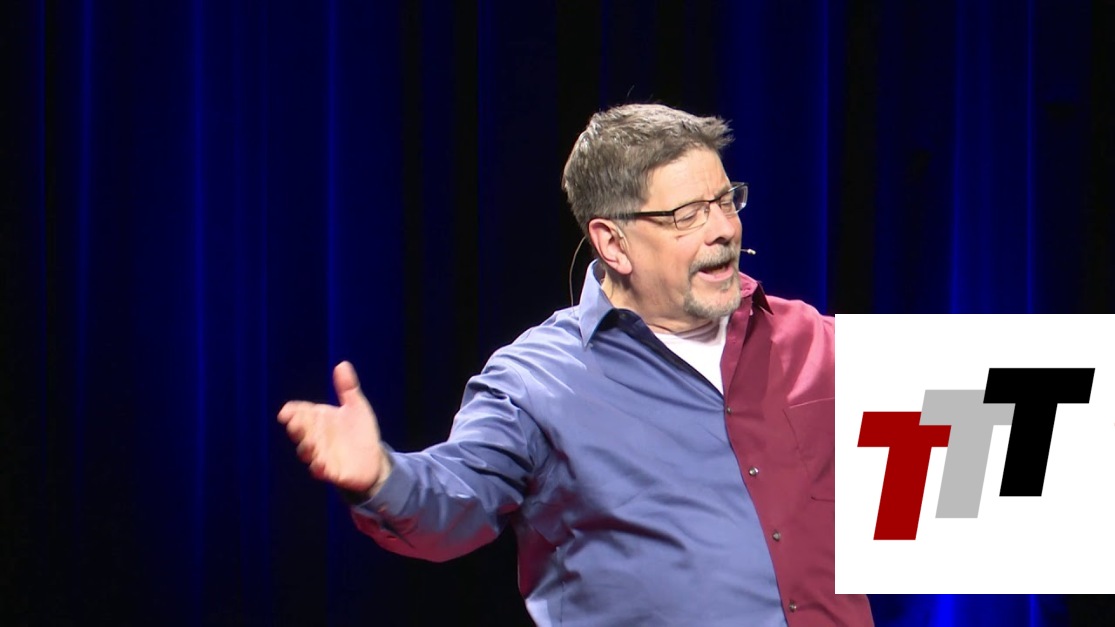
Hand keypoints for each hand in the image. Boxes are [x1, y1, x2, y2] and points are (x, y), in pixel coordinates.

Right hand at [277, 361, 388, 493]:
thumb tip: (342, 364)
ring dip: (306, 447)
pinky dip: (319, 468)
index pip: (301, 412)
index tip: (286, 411)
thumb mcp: (356, 407)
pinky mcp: (331, 471)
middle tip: (294, 424)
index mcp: (320, 419)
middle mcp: (316, 436)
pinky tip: (321, 465)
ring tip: (309, 443)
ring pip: (307, 451)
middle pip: (301, 431)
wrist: (374, 459)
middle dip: (296, 428)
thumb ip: (348, 388)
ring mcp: (321, 454)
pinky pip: (321, 470)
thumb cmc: (360, 432)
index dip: (292, 412)